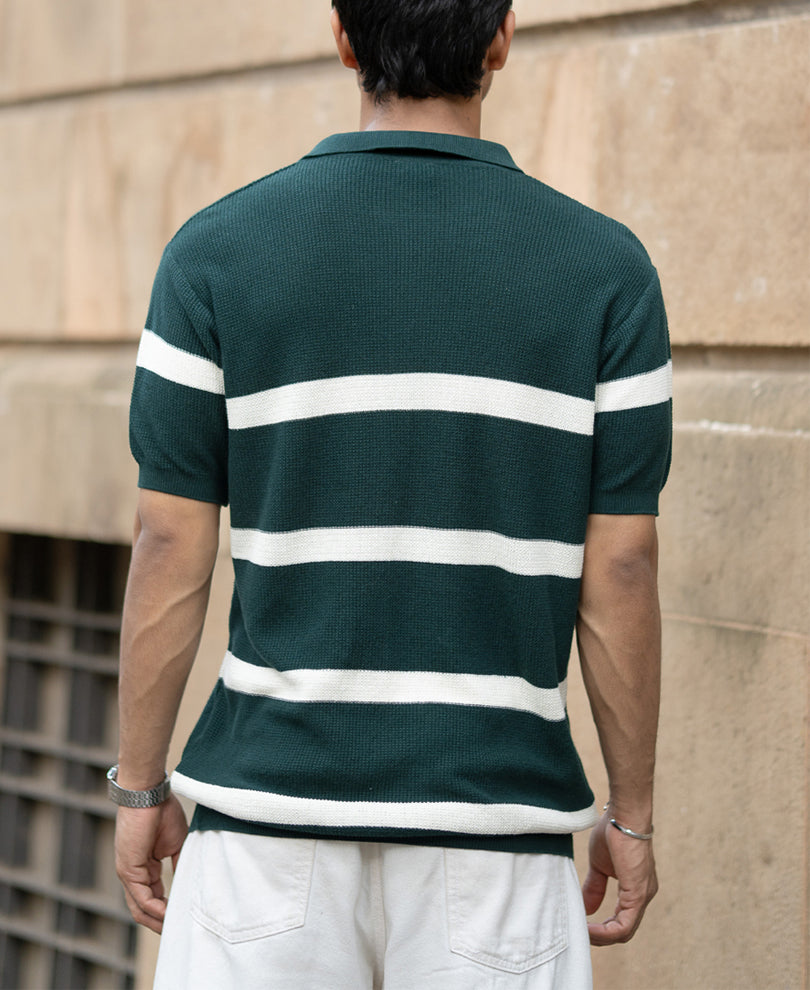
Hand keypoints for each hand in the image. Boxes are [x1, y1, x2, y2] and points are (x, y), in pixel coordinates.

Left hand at [114, 795, 187, 933]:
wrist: (149, 794)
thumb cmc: (162, 812)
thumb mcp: (177, 844)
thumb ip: (180, 865)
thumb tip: (189, 885)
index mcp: (144, 869)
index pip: (153, 899)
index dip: (167, 912)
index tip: (182, 920)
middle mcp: (133, 875)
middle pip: (144, 910)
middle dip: (160, 924)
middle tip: (179, 933)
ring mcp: (128, 874)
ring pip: (140, 909)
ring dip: (157, 922)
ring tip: (175, 929)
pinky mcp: (128, 870)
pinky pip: (141, 897)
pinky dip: (155, 909)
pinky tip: (168, 914)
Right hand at [582, 811, 657, 945]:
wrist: (623, 816)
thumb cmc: (613, 833)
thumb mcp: (599, 866)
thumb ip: (594, 888)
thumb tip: (586, 908)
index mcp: (635, 890)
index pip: (622, 921)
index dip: (602, 929)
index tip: (582, 928)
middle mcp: (643, 897)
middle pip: (624, 931)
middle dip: (600, 937)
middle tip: (579, 935)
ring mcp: (643, 896)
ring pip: (624, 932)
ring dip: (601, 937)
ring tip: (581, 933)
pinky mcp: (638, 894)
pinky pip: (624, 925)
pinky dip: (605, 931)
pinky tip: (589, 928)